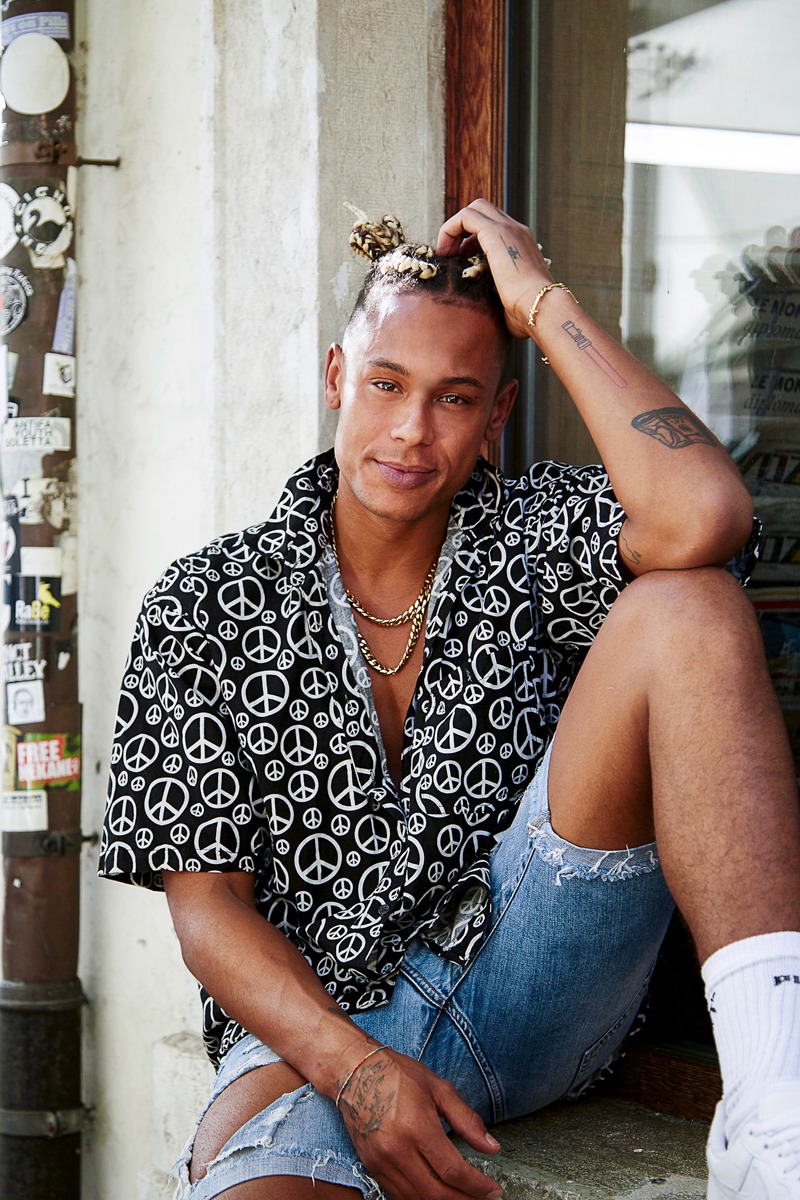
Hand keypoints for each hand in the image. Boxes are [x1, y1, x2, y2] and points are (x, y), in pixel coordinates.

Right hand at [337, 1048, 502, 1199]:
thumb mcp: (439, 1088)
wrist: (354, 1071)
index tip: (493, 1189)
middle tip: (484, 1198)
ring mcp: (381, 1161)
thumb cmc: (397, 1074)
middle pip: (437, 1193)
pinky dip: (422, 1199)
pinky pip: (400, 1195)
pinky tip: (438, 1192)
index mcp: (416, 1126)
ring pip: (418, 1199)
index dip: (477, 1186)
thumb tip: (492, 1147)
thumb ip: (466, 1119)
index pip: (453, 1171)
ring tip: (464, 1197)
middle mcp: (396, 1149)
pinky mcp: (371, 1166)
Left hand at [437, 198, 552, 338]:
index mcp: (523, 245)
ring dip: (454, 228)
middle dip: (462, 229)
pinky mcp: (496, 232)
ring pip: (474, 209)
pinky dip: (450, 229)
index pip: (494, 228)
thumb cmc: (529, 315)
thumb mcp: (512, 302)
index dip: (472, 240)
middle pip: (484, 211)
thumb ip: (501, 297)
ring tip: (446, 254)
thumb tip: (494, 315)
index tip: (461, 262)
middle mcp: (517, 232)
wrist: (541, 308)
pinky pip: (466, 216)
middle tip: (451, 255)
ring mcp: (509, 229)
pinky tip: (446, 253)